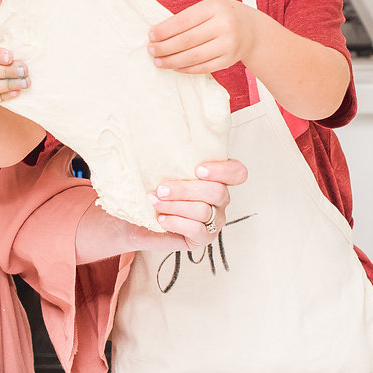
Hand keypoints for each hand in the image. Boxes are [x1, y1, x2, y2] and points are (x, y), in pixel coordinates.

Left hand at [73, 157, 247, 264]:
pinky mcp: (204, 238)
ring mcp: (215, 220)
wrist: (134, 220)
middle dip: (186, 189)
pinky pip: (197, 230)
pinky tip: (162, 219)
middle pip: (217, 192)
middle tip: (161, 188)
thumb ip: (168, 156)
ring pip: (204, 210)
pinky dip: (177, 222)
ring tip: (155, 202)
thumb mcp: (159, 169)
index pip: (238, 172)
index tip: (198, 169)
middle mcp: (220, 199)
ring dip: (176, 205)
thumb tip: (153, 134)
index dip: (224, 170)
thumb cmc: (151, 189)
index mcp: (216, 178)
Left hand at [148, 0, 256, 73]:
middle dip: (165, 47)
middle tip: (151, 50)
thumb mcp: (208, 7)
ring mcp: (228, 45)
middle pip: (186, 41)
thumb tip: (159, 33)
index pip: (183, 21)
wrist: (252, 30)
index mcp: (214, 8)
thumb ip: (187, 17)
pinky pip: (202, 67)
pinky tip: (175, 66)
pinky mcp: (228, 60)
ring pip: (193, 57)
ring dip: (172, 61)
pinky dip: (185, 68)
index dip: (164, 30)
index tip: (151, 35)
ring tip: (158, 61)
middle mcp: (223, 26)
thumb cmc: (223, 16)